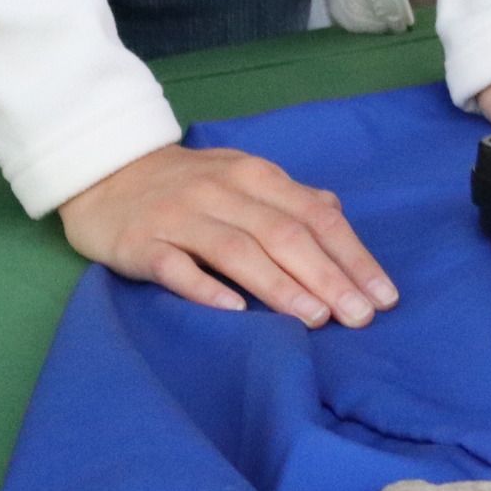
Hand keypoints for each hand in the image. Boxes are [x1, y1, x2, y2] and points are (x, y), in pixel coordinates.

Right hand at [60, 142, 397, 327]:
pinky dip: (206, 288)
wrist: (107, 172)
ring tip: (316, 319)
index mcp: (257, 176)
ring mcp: (181, 217)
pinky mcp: (141, 243)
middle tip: (360, 317)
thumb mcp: (245, 178)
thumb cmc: (190, 183)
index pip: (317, 217)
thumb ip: (290, 199)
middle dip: (329, 278)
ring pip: (238, 251)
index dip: (352, 256)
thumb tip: (337, 221)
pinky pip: (176, 267)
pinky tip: (235, 311)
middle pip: (285, 235)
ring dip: (281, 286)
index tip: (383, 295)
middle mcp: (223, 192)